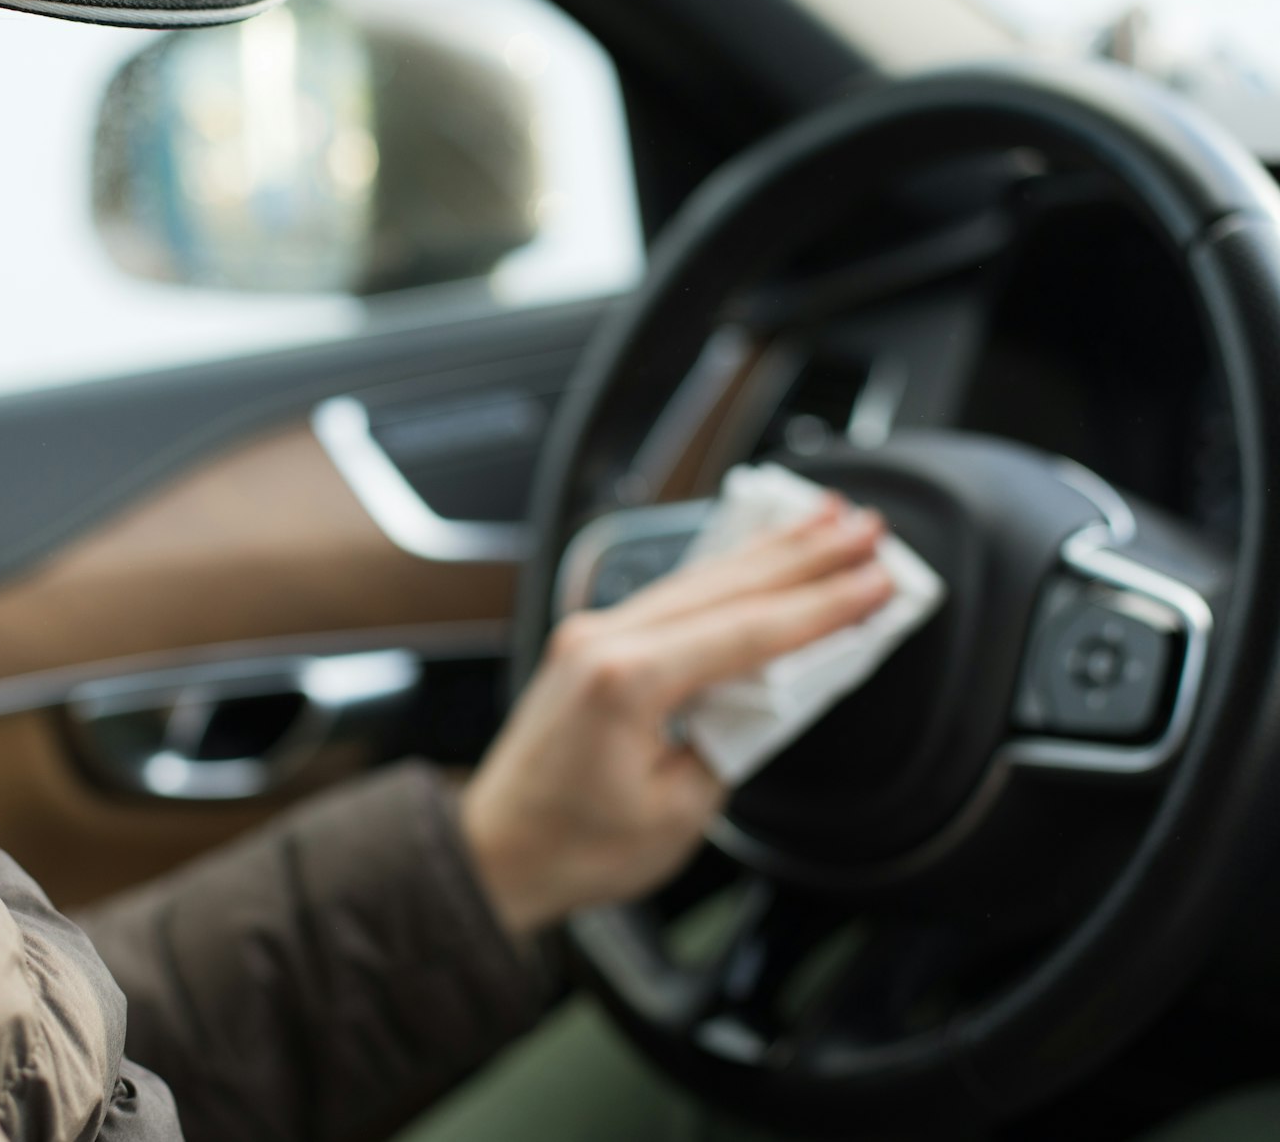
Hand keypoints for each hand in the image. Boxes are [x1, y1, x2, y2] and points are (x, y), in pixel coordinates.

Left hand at [461, 499, 893, 936]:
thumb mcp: (681, 811)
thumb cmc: (575, 847)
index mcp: (627, 679)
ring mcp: (592, 633)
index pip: (749, 630)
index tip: (880, 581)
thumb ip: (733, 740)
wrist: (495, 854)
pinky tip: (758, 554)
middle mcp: (605, 639)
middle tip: (870, 528)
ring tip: (828, 519)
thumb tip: (775, 693)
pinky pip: (672, 595)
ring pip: (700, 578)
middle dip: (807, 556)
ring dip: (769, 552)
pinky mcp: (591, 643)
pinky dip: (725, 574)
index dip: (823, 606)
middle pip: (727, 585)